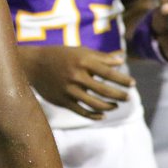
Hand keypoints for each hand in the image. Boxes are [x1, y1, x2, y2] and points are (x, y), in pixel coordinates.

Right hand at [18, 46, 133, 120]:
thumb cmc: (62, 55)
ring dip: (109, 106)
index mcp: (82, 61)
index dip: (122, 79)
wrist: (34, 65)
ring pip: (95, 104)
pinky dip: (95, 115)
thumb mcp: (80, 52)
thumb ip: (101, 57)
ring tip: (116, 105)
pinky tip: (102, 114)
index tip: (133, 83)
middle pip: (104, 90)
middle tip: (129, 97)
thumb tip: (121, 59)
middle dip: (119, 95)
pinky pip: (82, 112)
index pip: (108, 72)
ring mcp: (69, 90)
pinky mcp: (63, 101)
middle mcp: (76, 75)